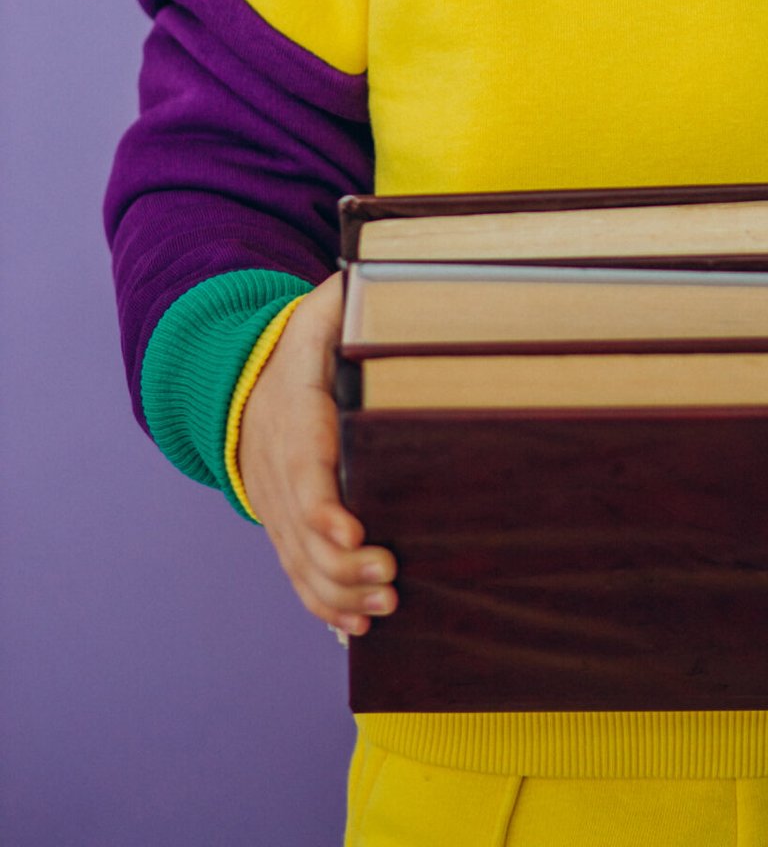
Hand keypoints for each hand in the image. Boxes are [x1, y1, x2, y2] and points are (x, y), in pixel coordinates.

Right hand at [236, 271, 396, 637]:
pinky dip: (324, 605)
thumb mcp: (317, 317)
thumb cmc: (296, 351)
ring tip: (386, 605)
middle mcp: (281, 478)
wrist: (240, 389)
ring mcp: (279, 510)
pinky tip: (358, 625)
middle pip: (306, 536)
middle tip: (392, 574)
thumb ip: (343, 299)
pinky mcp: (285, 530)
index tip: (355, 532)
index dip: (325, 510)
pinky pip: (297, 576)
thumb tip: (371, 275)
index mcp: (295, 425)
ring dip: (341, 593)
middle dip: (346, 565)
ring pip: (301, 566)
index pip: (306, 475)